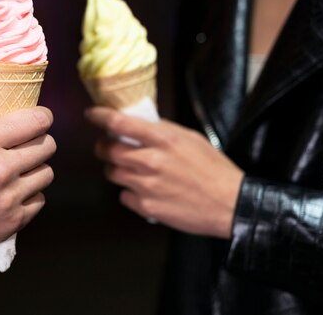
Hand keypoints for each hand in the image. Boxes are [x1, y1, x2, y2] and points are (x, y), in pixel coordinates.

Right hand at [0, 107, 55, 249]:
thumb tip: (20, 126)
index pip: (35, 121)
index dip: (42, 118)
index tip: (42, 119)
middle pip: (47, 146)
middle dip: (40, 144)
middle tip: (29, 148)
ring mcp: (9, 196)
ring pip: (46, 173)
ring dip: (35, 171)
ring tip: (16, 174)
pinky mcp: (14, 220)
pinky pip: (39, 199)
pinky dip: (28, 196)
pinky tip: (10, 195)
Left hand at [86, 107, 242, 238]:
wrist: (230, 204)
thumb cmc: (213, 170)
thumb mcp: (190, 138)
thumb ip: (162, 130)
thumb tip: (137, 124)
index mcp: (163, 139)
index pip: (118, 123)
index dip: (99, 116)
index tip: (92, 115)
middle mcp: (151, 161)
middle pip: (108, 150)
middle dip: (103, 147)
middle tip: (107, 147)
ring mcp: (147, 186)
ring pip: (112, 173)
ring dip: (115, 169)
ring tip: (130, 169)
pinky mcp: (147, 207)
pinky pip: (123, 196)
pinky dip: (129, 192)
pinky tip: (144, 190)